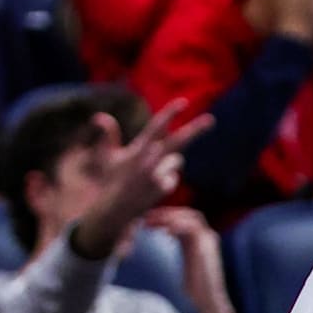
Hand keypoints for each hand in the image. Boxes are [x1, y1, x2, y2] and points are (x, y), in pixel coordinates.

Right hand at [73, 100, 213, 258]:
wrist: (114, 210)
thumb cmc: (113, 181)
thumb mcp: (109, 158)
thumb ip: (109, 137)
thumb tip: (101, 117)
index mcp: (137, 149)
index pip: (156, 126)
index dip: (170, 113)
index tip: (183, 102)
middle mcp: (148, 160)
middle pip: (178, 141)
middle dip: (195, 129)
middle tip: (211, 120)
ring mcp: (156, 174)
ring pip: (175, 161)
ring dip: (168, 165)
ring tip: (148, 176)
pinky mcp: (161, 188)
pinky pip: (173, 178)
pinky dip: (166, 181)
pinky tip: (152, 189)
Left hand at [143, 207, 228, 312]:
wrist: (208, 301)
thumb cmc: (195, 288)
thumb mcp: (187, 264)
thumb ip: (182, 250)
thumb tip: (167, 245)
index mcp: (201, 240)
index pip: (186, 218)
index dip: (168, 215)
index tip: (149, 219)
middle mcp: (207, 236)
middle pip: (188, 213)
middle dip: (167, 213)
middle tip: (147, 217)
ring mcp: (208, 240)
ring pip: (190, 217)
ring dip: (169, 217)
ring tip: (151, 222)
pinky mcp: (205, 247)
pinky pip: (192, 228)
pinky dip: (177, 226)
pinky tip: (163, 232)